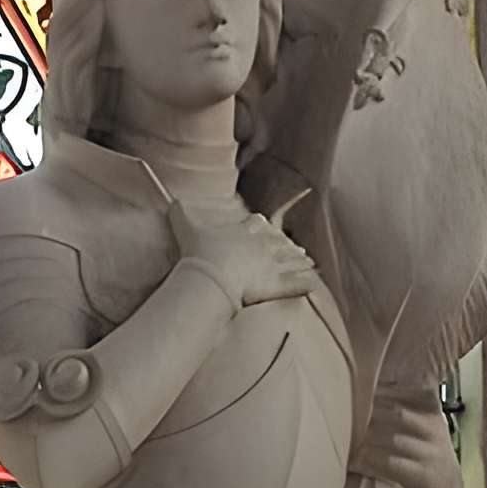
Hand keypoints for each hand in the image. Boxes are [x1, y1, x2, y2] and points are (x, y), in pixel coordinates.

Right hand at [171, 201, 320, 308]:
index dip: (259, 225)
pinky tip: (314, 284)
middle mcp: (262, 246)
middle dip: (285, 244)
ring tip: (308, 260)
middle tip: (294, 245)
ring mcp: (272, 265)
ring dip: (299, 260)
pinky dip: (305, 284)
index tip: (263, 224)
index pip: (255, 224)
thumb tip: (172, 201)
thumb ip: (181, 214)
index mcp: (244, 231)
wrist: (211, 276)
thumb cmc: (200, 253)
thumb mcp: (187, 228)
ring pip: (291, 261)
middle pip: (278, 241)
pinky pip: (296, 284)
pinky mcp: (277, 286)